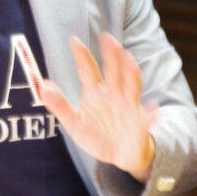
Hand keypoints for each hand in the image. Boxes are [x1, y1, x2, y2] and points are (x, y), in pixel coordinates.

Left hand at [39, 32, 157, 182]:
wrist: (120, 157)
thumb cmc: (97, 137)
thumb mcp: (74, 124)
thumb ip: (60, 106)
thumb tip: (42, 86)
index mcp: (95, 93)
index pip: (88, 70)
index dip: (82, 56)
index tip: (74, 41)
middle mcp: (113, 95)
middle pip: (113, 70)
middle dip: (111, 55)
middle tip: (107, 38)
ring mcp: (128, 106)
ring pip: (131, 85)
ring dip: (131, 72)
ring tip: (129, 60)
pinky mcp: (140, 123)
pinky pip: (147, 118)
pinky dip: (152, 114)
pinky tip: (154, 109)